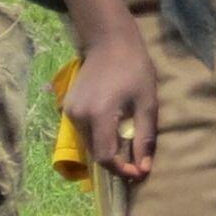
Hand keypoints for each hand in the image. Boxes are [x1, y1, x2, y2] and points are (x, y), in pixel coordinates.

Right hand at [68, 23, 161, 179]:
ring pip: (88, 144)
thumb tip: (143, 168)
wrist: (109, 43)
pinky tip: (114, 130)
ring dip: (107, 149)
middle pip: (95, 152)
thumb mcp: (147, 103)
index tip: (138, 173)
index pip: (104, 156)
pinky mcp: (68, 107)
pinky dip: (99, 137)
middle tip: (136, 163)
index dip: (121, 169)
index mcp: (98, 114)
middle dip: (116, 162)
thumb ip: (145, 136)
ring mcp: (70, 111)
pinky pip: (84, 132)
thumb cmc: (134, 69)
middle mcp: (78, 116)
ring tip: (128, 146)